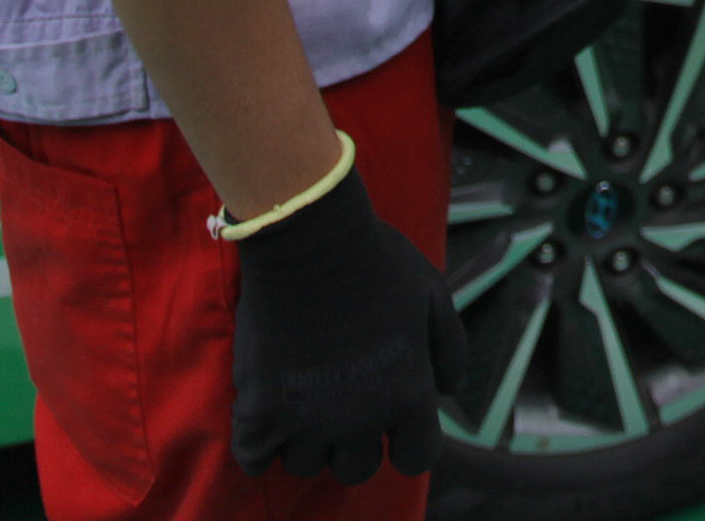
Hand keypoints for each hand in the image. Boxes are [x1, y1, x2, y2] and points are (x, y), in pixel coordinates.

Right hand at [228, 163, 466, 483]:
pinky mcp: (259, 412)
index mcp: (408, 394)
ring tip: (304, 397)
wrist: (308, 238)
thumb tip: (450, 391)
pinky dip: (259, 444)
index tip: (393, 421)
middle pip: (357, 467)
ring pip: (306, 463)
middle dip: (355, 441)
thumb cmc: (375, 261)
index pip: (415, 458)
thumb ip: (450, 348)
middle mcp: (360, 419)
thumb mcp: (432, 294)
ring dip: (307, 439)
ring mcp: (306, 420)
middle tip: (342, 402)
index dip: (406, 442)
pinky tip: (266, 415)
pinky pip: (254, 459)